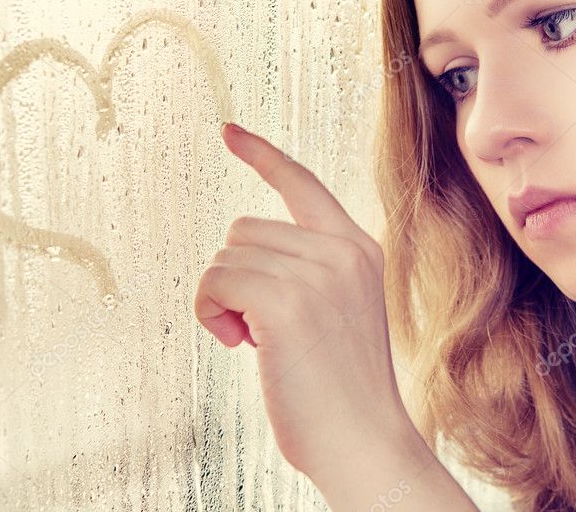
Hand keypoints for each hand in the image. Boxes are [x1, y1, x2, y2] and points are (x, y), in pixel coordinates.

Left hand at [193, 122, 418, 482]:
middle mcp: (342, 250)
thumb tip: (240, 258)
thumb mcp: (337, 314)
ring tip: (253, 341)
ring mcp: (317, 273)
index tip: (228, 132)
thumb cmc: (340, 391)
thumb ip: (307, 273)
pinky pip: (215, 281)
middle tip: (258, 329)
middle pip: (245, 229)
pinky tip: (238, 344)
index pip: (302, 185)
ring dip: (223, 298)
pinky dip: (211, 312)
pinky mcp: (286, 301)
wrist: (364, 443)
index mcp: (358, 249)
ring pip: (226, 255)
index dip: (262, 156)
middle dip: (237, 276)